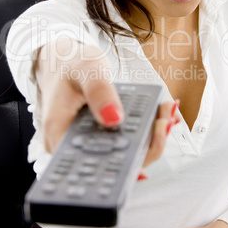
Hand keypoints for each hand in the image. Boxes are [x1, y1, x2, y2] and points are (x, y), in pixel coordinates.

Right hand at [35, 38, 177, 162]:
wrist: (69, 62)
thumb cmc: (72, 65)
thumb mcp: (86, 70)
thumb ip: (98, 91)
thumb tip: (115, 119)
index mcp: (61, 135)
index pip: (89, 165)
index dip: (120, 165)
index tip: (146, 145)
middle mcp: (77, 145)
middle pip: (114, 163)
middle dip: (146, 146)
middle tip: (163, 121)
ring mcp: (94, 142)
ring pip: (126, 152)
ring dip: (151, 136)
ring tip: (166, 111)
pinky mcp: (107, 134)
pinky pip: (130, 138)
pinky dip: (148, 128)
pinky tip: (161, 112)